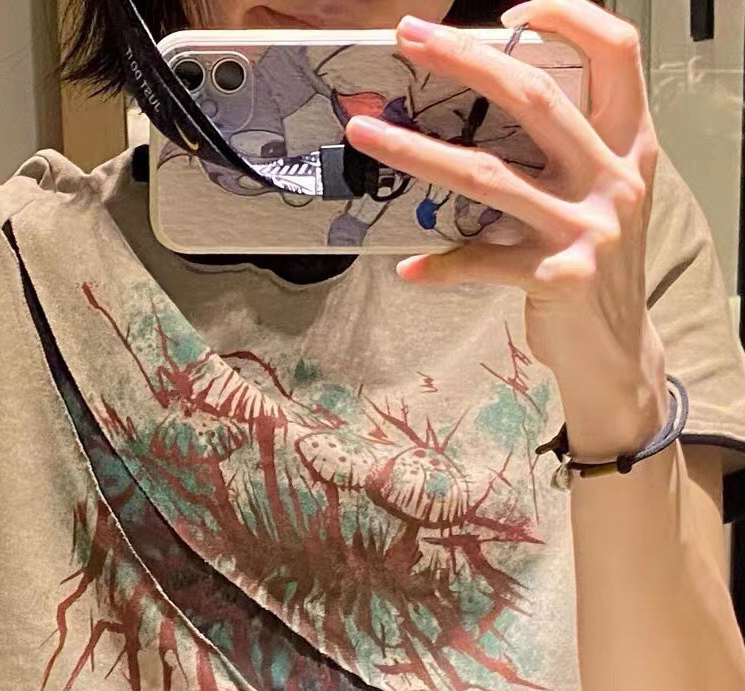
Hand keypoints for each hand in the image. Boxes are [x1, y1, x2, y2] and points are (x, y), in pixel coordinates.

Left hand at [344, 0, 668, 457]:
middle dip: (465, 60)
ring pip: (488, 174)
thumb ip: (569, 151)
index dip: (568, 16)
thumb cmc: (598, 269)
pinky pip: (481, 261)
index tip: (508, 14)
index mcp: (630, 146)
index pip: (616, 53)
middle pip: (535, 96)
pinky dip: (440, 264)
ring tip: (366, 134)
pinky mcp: (559, 277)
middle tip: (408, 39)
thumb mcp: (602, 198)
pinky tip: (409, 268)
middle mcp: (614, 178)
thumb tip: (484, 108)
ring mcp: (589, 228)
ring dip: (416, 150)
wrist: (618, 351)